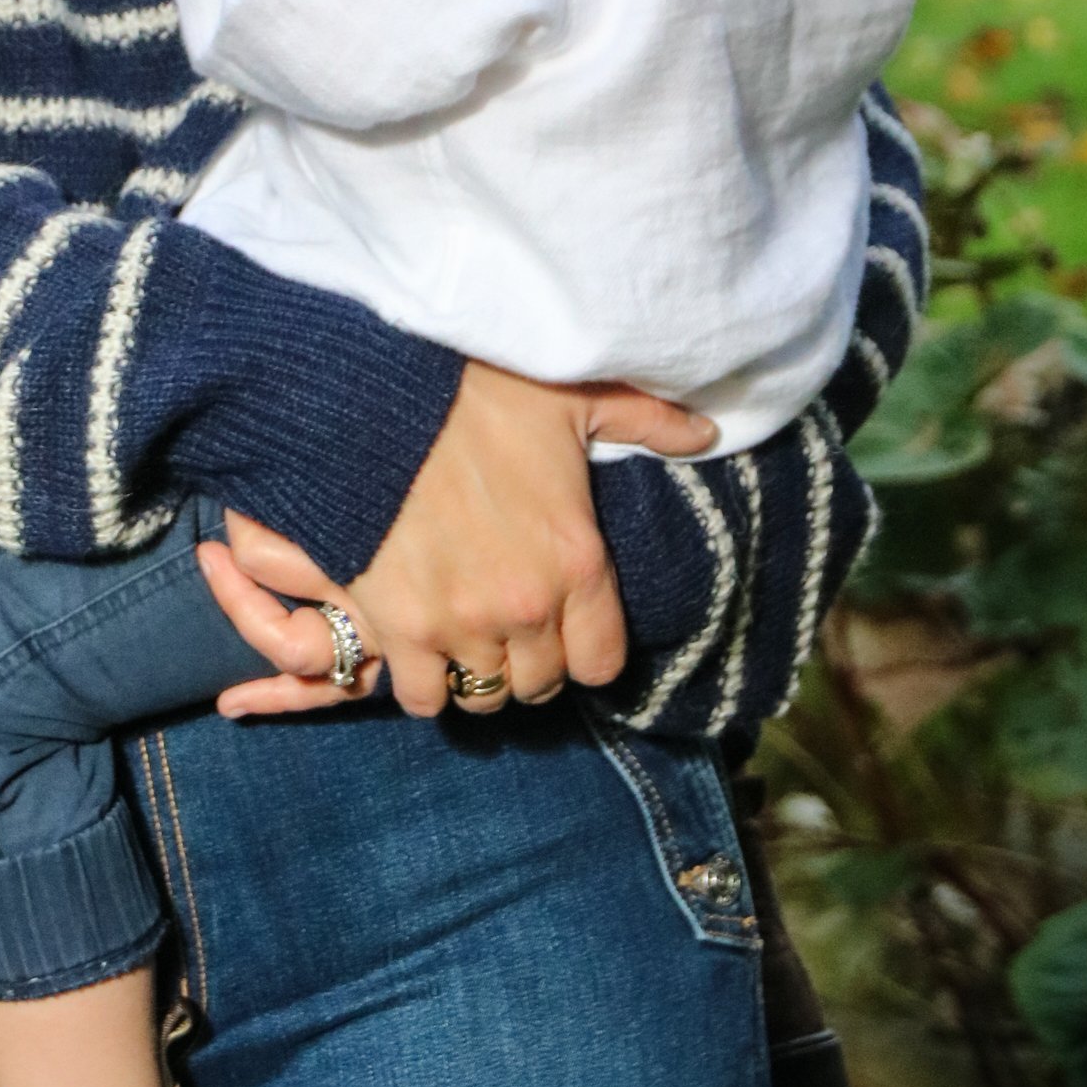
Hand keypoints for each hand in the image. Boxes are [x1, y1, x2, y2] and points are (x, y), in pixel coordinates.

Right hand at [219, 364, 716, 722]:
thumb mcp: (578, 396)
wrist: (377, 391)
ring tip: (465, 637)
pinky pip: (422, 697)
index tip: (563, 625)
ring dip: (477, 672)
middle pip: (540, 684)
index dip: (583, 649)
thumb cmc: (479, 389)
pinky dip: (422, 682)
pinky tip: (420, 646)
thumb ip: (648, 422)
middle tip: (507, 624)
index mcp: (578, 562)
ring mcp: (460, 623)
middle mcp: (526, 608)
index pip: (601, 665)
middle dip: (529, 659)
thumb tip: (708, 432)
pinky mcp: (400, 625)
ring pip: (483, 696)